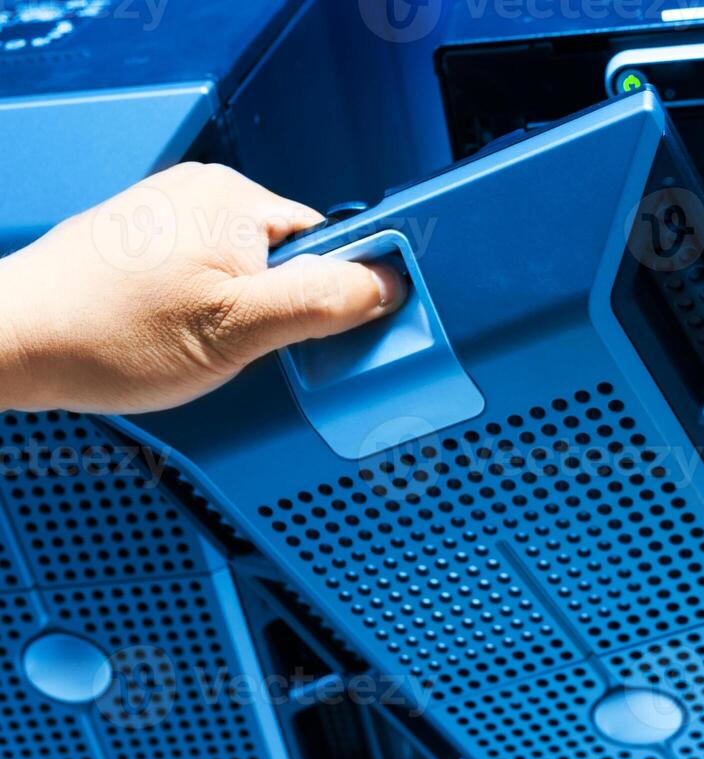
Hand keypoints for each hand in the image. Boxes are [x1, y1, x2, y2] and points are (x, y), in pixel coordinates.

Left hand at [0, 162, 404, 413]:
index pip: (331, 243)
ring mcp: (174, 211)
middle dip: (282, 308)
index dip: (334, 294)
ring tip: (199, 338)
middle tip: (245, 345)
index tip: (317, 333)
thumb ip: (323, 302)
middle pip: (293, 257)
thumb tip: (388, 283)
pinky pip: (213, 271)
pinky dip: (208, 306)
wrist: (19, 342)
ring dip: (244, 312)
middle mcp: (206, 191)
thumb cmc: (111, 333)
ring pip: (252, 269)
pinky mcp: (150, 237)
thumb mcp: (239, 329)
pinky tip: (177, 331)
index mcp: (237, 198)